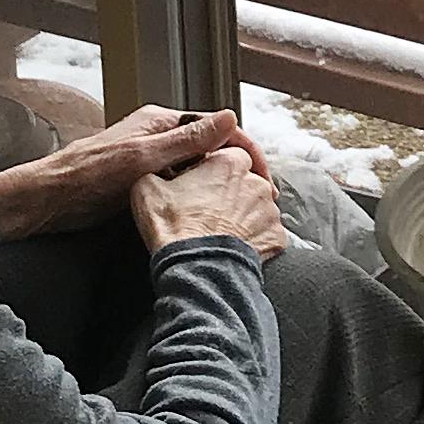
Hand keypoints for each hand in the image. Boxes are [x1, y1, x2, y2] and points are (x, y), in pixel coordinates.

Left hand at [0, 105, 269, 240]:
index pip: (218, 127)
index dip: (246, 150)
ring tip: (240, 210)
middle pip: (211, 148)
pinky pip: (181, 186)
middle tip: (258, 200)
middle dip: (237, 170)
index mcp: (160, 121)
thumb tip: (229, 118)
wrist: (48, 201)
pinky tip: (206, 215)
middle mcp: (158, 136)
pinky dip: (198, 197)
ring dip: (218, 186)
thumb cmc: (88, 177)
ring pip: (197, 169)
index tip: (263, 179)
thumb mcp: (143, 158)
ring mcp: (151, 159)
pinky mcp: (143, 181)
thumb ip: (187, 140)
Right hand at [130, 145, 289, 257]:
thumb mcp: (147, 187)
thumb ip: (160, 168)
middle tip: (209, 210)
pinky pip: (267, 234)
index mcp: (231, 162)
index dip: (214, 170)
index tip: (202, 183)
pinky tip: (233, 246)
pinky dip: (254, 240)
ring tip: (219, 232)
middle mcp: (257, 183)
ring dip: (244, 217)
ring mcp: (270, 212)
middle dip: (231, 193)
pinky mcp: (276, 238)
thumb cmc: (173, 226)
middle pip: (247, 182)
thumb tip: (159, 171)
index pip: (230, 156)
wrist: (195, 267)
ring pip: (258, 209)